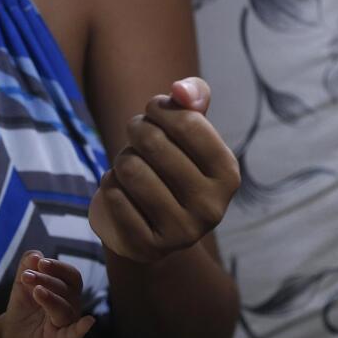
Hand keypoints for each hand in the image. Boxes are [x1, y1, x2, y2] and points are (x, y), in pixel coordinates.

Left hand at [0, 250, 94, 337]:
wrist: (10, 336)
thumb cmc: (22, 308)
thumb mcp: (22, 283)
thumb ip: (27, 266)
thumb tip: (36, 254)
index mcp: (67, 290)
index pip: (71, 275)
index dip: (58, 267)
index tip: (40, 262)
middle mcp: (71, 306)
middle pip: (68, 290)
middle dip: (48, 280)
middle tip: (27, 276)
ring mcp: (67, 325)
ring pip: (66, 309)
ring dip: (51, 298)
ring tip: (36, 291)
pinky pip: (73, 335)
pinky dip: (81, 329)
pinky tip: (89, 321)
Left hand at [89, 77, 239, 262]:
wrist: (151, 227)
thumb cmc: (170, 166)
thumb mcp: (189, 130)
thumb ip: (193, 97)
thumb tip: (179, 91)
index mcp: (228, 175)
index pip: (187, 121)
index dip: (160, 108)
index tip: (153, 111)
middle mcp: (211, 208)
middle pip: (153, 142)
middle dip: (136, 131)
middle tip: (137, 137)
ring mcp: (180, 232)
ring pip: (130, 168)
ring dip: (122, 159)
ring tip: (130, 166)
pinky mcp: (146, 247)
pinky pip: (113, 195)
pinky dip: (109, 185)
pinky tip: (120, 191)